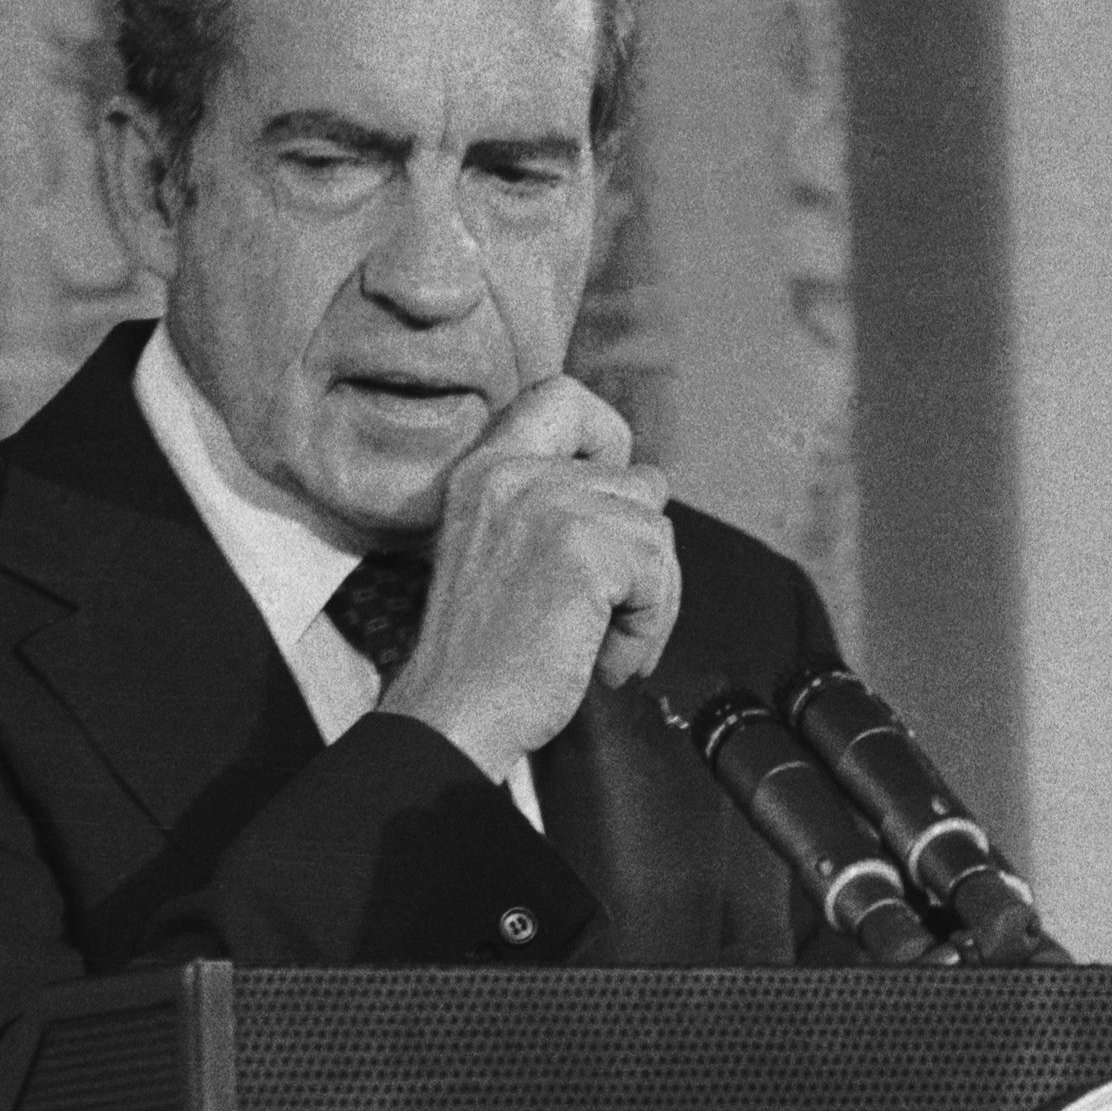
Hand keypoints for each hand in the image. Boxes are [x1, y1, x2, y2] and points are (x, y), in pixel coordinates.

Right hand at [377, 377, 678, 779]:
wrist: (452, 714)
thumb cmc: (484, 653)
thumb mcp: (501, 547)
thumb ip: (552, 503)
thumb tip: (645, 484)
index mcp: (485, 466)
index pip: (564, 397)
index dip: (608, 439)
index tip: (609, 507)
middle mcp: (512, 471)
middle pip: (639, 483)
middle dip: (643, 558)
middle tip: (612, 616)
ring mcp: (547, 503)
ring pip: (658, 532)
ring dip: (649, 601)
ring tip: (602, 644)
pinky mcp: (582, 548)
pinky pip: (659, 574)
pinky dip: (648, 628)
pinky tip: (605, 660)